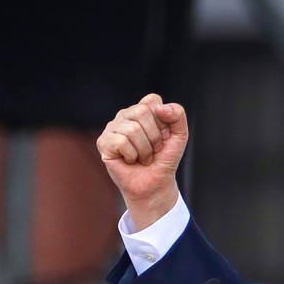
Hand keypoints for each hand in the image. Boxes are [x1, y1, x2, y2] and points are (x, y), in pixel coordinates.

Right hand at [97, 93, 187, 229]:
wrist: (155, 183)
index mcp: (142, 109)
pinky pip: (121, 142)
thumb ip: (177, 115)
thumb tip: (160, 108)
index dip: (163, 121)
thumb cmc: (164, 158)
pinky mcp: (103, 142)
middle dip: (154, 136)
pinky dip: (132, 156)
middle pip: (141, 112)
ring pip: (132, 129)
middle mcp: (125, 115)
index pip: (152, 100)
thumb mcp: (180, 135)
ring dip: (145, 149)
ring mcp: (112, 128)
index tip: (164, 136)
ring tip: (143, 157)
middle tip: (154, 149)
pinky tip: (131, 160)